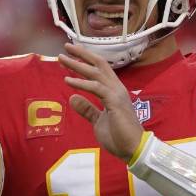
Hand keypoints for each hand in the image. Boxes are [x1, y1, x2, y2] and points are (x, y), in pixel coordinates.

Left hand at [60, 42, 143, 161]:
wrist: (133, 149)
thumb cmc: (119, 137)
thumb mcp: (98, 121)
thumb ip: (87, 109)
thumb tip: (72, 98)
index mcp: (114, 91)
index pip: (100, 70)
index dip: (86, 60)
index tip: (71, 54)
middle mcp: (117, 88)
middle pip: (99, 64)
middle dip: (82, 54)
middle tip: (66, 46)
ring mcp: (117, 94)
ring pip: (96, 73)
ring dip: (77, 65)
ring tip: (62, 59)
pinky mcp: (114, 102)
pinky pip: (96, 87)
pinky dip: (81, 83)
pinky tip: (68, 81)